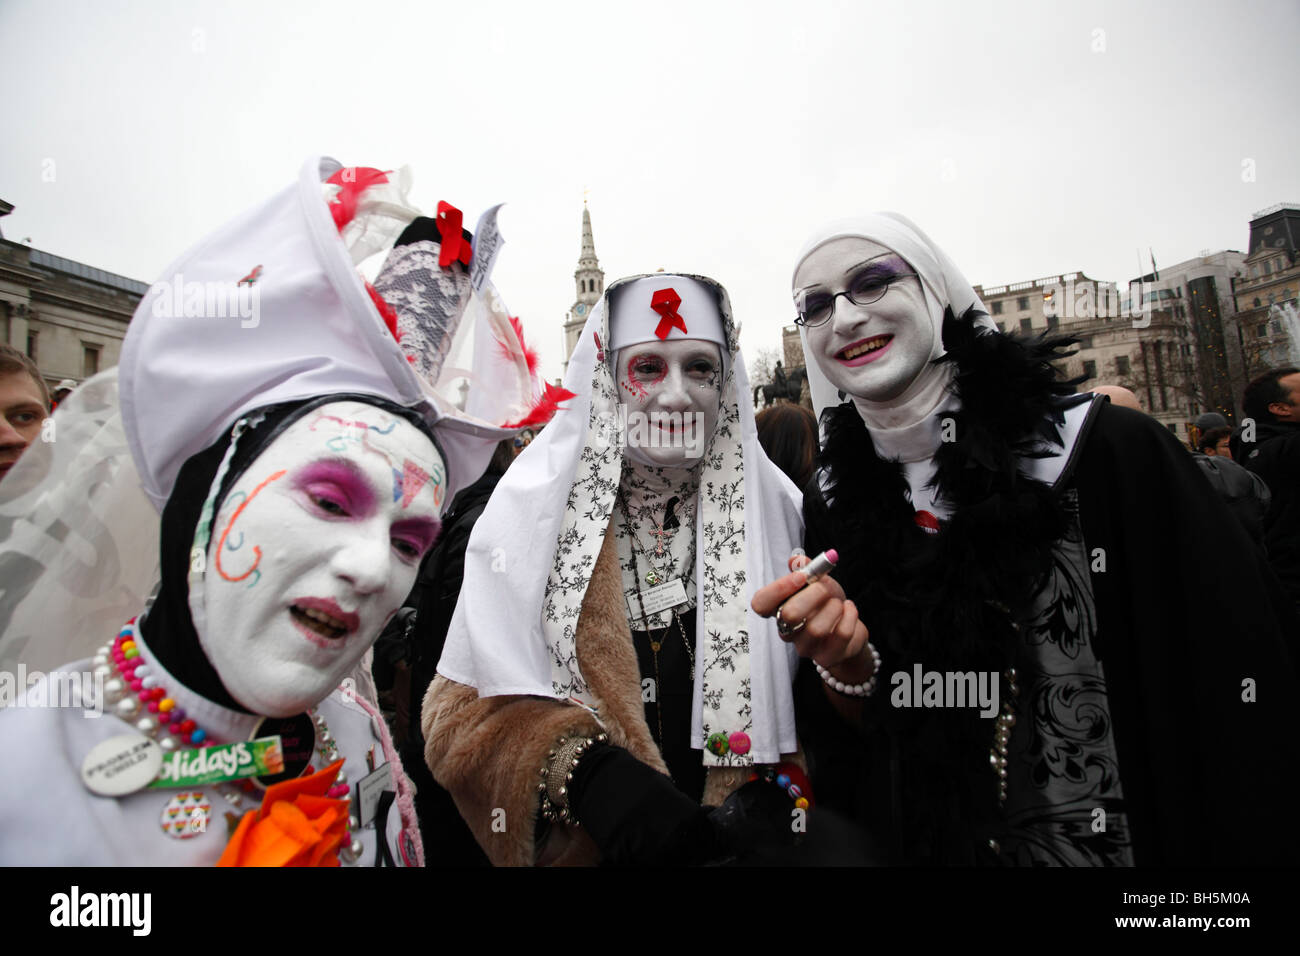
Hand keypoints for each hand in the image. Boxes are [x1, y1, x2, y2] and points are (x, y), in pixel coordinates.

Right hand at [751, 553, 872, 680]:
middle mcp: (787, 630)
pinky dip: (850, 616)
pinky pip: (840, 635)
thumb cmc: (827, 603)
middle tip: (825, 587)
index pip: (760, 604)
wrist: (849, 628)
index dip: (777, 589)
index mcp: (779, 609)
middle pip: (790, 614)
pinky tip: (849, 609)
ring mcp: (805, 647)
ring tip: (839, 603)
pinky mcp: (827, 657)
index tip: (800, 576)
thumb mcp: (818, 581)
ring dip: (834, 607)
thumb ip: (807, 568)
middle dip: (813, 594)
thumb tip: (796, 559)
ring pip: (816, 628)